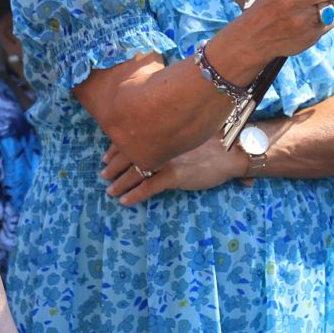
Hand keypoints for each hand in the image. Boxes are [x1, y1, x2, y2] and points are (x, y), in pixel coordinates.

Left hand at [101, 137, 246, 205]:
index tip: (105, 156)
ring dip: (119, 183)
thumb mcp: (184, 132)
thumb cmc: (211, 141)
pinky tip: (125, 201)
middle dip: (113, 167)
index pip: (130, 138)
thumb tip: (151, 139)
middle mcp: (159, 143)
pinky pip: (148, 187)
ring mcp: (165, 160)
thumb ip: (167, 134)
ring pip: (133, 173)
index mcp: (160, 131)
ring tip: (110, 190)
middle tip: (103, 174)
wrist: (230, 152)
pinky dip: (134, 195)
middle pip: (127, 155)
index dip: (115, 148)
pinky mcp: (174, 175)